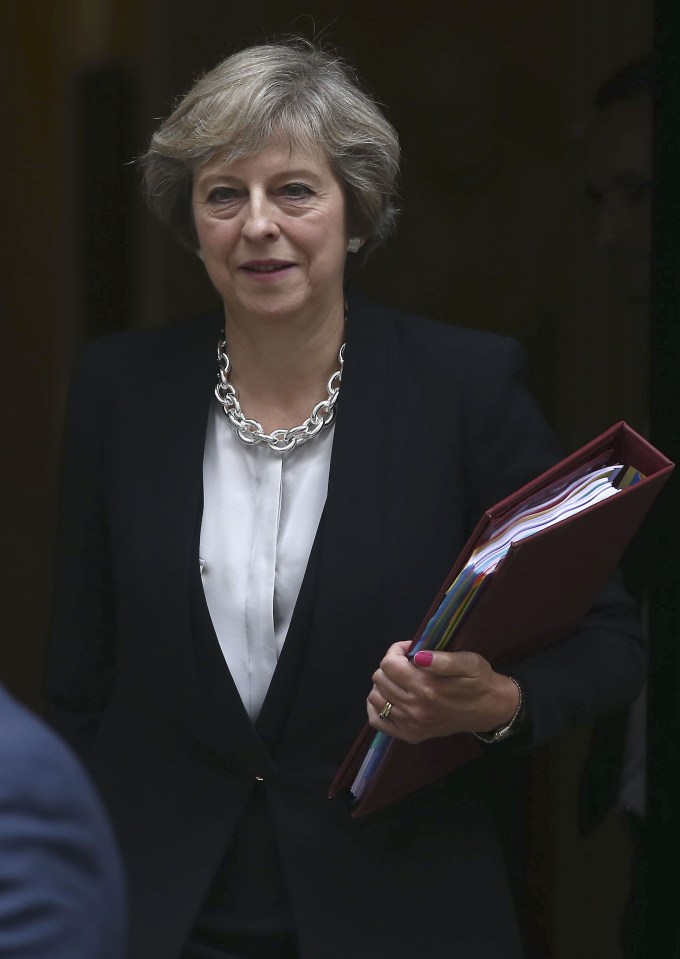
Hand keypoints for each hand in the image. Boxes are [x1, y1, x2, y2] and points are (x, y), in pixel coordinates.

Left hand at [366, 641, 520, 743]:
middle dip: (390, 666)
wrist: (489, 710)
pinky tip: (391, 698)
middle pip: (379, 679)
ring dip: (384, 684)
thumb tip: (418, 657)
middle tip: (407, 664)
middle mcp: (415, 708)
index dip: (396, 651)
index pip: (389, 664)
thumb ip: (443, 659)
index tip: (410, 650)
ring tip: (401, 680)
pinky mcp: (410, 735)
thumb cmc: (479, 681)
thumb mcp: (469, 662)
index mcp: (427, 687)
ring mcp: (411, 724)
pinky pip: (377, 721)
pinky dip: (377, 707)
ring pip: (375, 697)